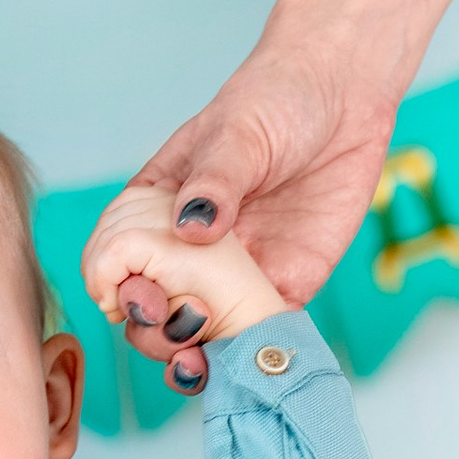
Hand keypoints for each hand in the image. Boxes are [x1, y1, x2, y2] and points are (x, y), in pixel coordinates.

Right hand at [98, 0, 458, 375]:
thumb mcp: (235, 132)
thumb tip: (192, 230)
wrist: (345, 92)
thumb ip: (214, 182)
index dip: (113, 288)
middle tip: (173, 323)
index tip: (130, 297)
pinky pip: (257, 336)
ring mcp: (233, 275)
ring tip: (196, 362)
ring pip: (198, 336)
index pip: (113, 261)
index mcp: (155, 211)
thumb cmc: (276, 98)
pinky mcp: (282, 287)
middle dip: (151, 331)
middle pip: (150, 311)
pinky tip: (245, 366)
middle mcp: (187, 252)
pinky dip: (248, 359)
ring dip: (191, 359)